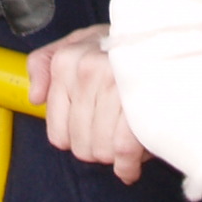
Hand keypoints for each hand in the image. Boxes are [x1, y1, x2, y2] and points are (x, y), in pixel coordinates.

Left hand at [30, 28, 143, 183]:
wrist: (165, 37)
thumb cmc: (118, 45)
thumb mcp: (77, 43)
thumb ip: (44, 64)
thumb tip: (36, 97)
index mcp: (66, 61)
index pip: (58, 134)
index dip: (77, 140)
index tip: (93, 131)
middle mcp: (87, 69)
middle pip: (81, 146)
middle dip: (99, 148)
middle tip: (115, 134)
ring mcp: (114, 83)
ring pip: (102, 150)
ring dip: (117, 154)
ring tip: (128, 135)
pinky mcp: (140, 99)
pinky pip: (124, 150)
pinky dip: (128, 164)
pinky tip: (132, 162)